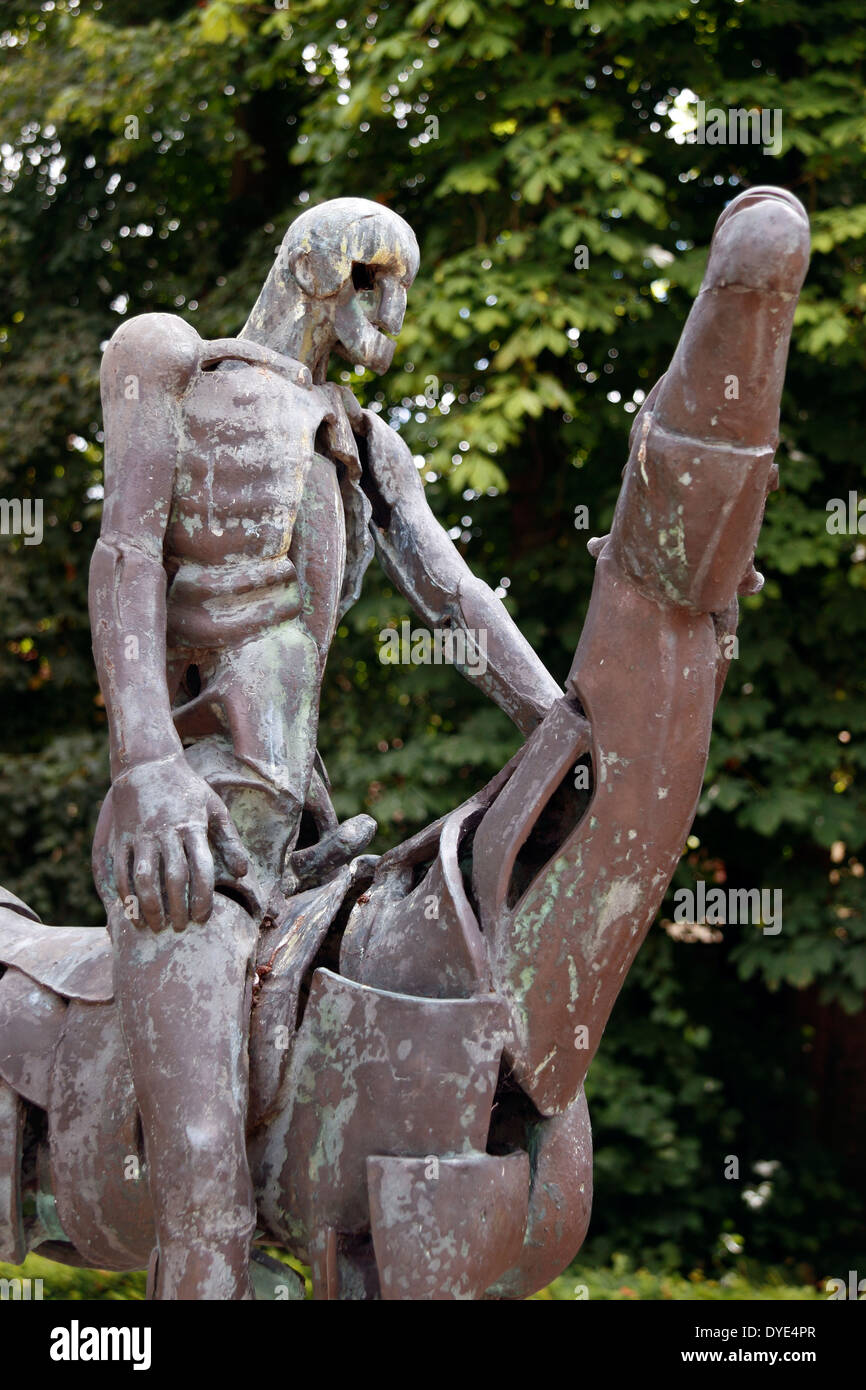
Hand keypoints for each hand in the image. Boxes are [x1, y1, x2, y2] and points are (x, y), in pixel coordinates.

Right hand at [109, 753, 247, 931]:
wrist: (147, 766)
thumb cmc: (187, 790)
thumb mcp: (214, 808)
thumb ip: (229, 841)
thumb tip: (243, 872)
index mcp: (191, 827)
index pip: (200, 869)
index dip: (202, 897)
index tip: (203, 918)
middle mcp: (166, 833)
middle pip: (173, 878)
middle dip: (178, 908)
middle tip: (181, 928)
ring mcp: (141, 836)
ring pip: (144, 878)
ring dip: (150, 907)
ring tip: (156, 927)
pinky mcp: (122, 838)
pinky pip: (122, 871)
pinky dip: (125, 895)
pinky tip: (132, 912)